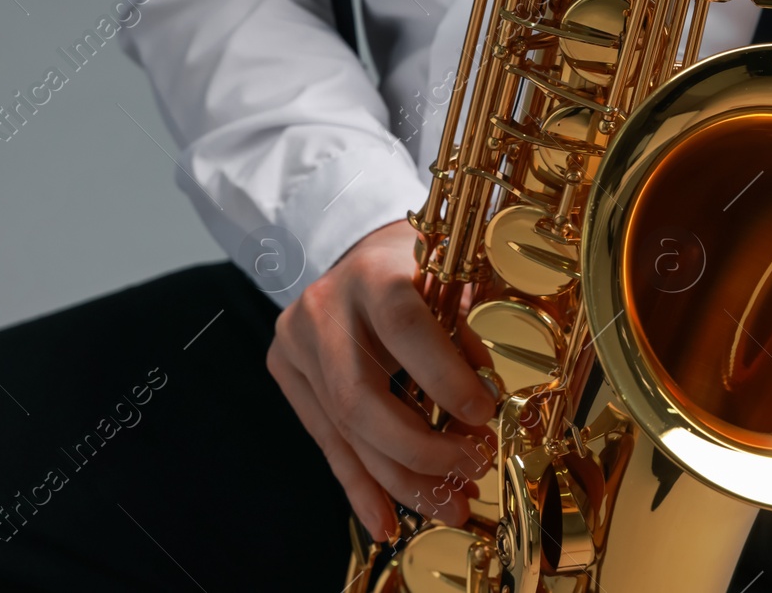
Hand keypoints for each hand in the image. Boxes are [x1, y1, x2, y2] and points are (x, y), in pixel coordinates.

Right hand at [266, 220, 496, 541]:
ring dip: (400, 479)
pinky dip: (360, 485)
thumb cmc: (418, 267)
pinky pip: (326, 442)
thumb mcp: (451, 283)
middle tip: (471, 470)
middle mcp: (324, 308)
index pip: (405, 330)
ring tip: (448, 506)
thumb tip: (482, 413)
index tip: (485, 414)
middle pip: (360, 398)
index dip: (445, 378)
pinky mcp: (286, 371)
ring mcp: (296, 343)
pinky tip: (386, 520)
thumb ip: (465, 339)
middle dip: (420, 449)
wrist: (361, 251)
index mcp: (373, 273)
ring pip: (344, 431)